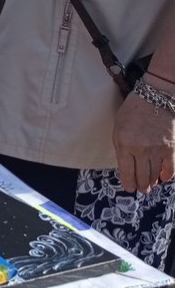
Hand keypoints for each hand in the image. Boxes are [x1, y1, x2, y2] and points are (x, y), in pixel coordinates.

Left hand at [114, 78, 174, 192]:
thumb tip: (127, 166)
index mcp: (123, 144)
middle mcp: (140, 149)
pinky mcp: (170, 147)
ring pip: (154, 174)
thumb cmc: (132, 112)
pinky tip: (163, 178)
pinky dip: (167, 175)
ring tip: (150, 186)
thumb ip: (121, 147)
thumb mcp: (118, 129)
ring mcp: (156, 149)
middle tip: (141, 190)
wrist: (154, 98)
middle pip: (141, 175)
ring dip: (152, 182)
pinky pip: (170, 167)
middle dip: (140, 185)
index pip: (126, 171)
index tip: (129, 188)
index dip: (128, 183)